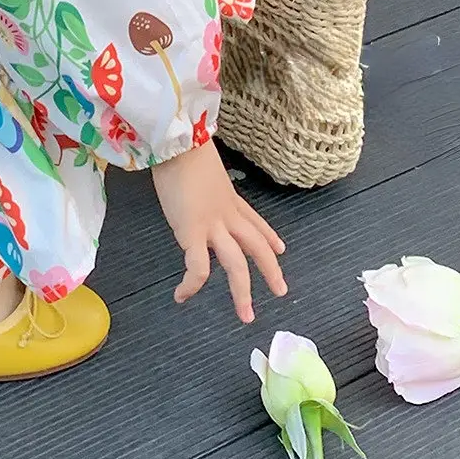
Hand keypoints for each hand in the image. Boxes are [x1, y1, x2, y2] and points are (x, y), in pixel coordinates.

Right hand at [152, 139, 286, 321]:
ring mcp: (213, 226)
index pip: (254, 221)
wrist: (178, 143)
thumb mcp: (203, 169)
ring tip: (246, 315)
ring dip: (242, 292)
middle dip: (270, 270)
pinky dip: (191, 285)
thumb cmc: (183, 148)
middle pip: (256, 246)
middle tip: (280, 291)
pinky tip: (182, 296)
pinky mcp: (192, 233)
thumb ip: (204, 185)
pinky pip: (198, 267)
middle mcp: (227, 215)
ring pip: (237, 265)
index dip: (269, 236)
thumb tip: (194, 189)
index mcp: (229, 199)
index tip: (281, 248)